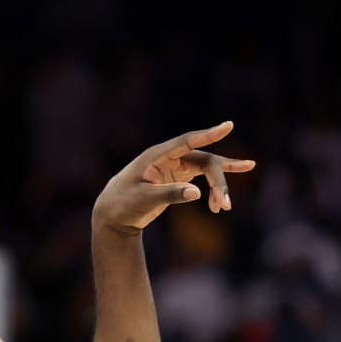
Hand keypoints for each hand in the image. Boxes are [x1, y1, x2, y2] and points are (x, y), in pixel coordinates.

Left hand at [93, 121, 255, 233]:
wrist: (112, 215)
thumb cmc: (123, 204)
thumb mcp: (144, 200)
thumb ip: (170, 194)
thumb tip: (197, 193)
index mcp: (157, 156)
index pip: (187, 141)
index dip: (209, 134)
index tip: (228, 126)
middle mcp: (169, 157)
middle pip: (203, 160)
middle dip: (218, 180)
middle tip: (225, 204)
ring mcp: (174, 165)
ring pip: (206, 168)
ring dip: (218, 185)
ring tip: (225, 207)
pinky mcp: (178, 176)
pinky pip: (201, 176)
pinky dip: (213, 187)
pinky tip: (222, 199)